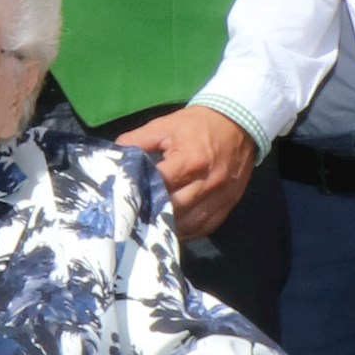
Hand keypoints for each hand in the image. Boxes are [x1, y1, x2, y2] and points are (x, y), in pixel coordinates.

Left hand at [116, 107, 257, 236]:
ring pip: (190, 224)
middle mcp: (207, 183)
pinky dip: (188, 231)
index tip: (126, 200)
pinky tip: (174, 229)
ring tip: (151, 226)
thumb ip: (138, 141)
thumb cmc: (198, 124)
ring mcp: (220, 197)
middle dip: (153, 213)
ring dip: (170, 227)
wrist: (239, 123)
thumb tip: (115, 155)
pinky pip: (205, 227)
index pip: (159, 186)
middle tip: (135, 218)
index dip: (141, 193)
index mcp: (190, 161)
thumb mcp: (165, 125)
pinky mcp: (229, 204)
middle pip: (174, 209)